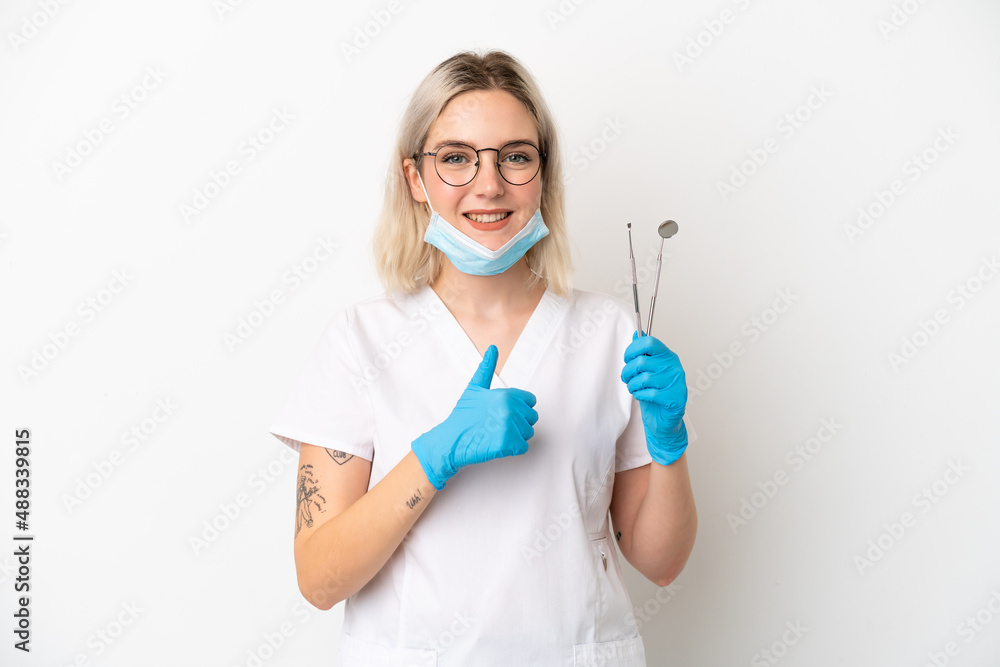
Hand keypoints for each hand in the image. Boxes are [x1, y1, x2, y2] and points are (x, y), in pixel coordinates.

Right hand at [412, 345, 537, 489]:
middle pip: (531, 418)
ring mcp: (510, 427)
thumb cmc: (463, 415)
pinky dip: (512, 448)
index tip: (503, 412)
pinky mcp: (508, 444)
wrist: (451, 440)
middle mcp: (511, 409)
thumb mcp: (474, 388)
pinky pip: (523, 447)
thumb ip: (486, 368)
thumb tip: (493, 348)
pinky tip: (497, 443)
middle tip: (498, 425)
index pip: (531, 402)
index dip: (519, 408)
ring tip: (496, 433)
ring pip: (528, 433)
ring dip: (515, 436)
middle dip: (518, 423)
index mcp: (507, 394)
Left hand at [620, 332, 687, 465]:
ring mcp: (676, 382)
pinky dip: (640, 395)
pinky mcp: (674, 398)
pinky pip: (649, 393)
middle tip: (627, 378)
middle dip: (627, 372)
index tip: (627, 358)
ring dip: (632, 385)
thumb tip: (636, 334)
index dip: (632, 349)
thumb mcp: (647, 370)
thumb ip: (643, 353)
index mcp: (667, 356)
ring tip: (634, 389)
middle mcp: (674, 367)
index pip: (649, 342)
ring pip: (643, 379)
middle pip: (641, 362)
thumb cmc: (655, 393)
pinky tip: (642, 396)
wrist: (664, 419)